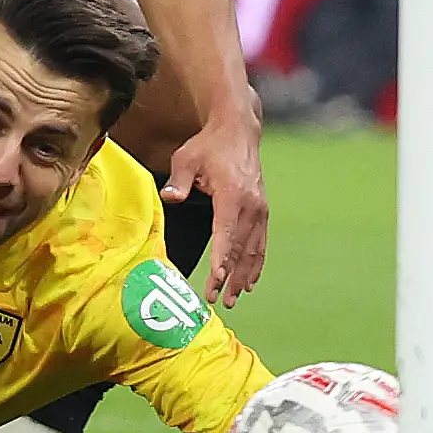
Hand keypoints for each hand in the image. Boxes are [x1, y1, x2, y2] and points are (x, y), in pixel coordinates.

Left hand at [168, 106, 271, 303]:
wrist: (238, 131)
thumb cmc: (207, 146)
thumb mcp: (187, 158)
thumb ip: (179, 181)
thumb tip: (170, 198)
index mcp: (232, 194)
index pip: (227, 233)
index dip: (222, 259)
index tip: (217, 281)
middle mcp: (251, 205)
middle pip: (241, 248)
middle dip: (231, 277)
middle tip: (219, 300)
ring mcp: (260, 209)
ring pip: (254, 250)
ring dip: (245, 276)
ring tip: (234, 298)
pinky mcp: (262, 211)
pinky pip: (261, 243)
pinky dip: (256, 264)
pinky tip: (250, 281)